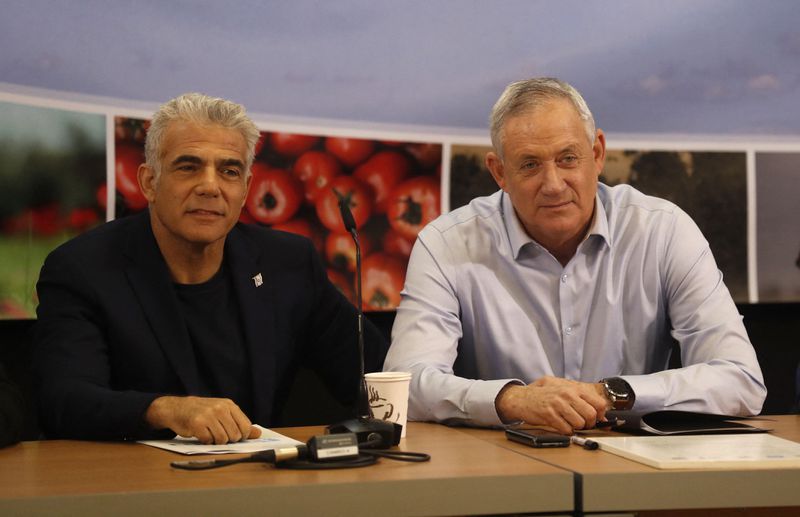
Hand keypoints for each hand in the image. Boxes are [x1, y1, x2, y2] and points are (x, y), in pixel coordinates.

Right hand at [145, 396, 261, 443]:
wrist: (177, 408)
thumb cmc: (203, 412)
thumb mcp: (223, 413)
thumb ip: (240, 424)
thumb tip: (258, 434)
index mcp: (229, 405)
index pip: (245, 427)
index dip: (241, 436)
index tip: (234, 436)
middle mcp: (220, 408)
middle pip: (235, 435)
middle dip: (228, 440)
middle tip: (218, 434)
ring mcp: (209, 415)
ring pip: (222, 439)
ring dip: (216, 441)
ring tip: (210, 434)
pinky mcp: (197, 423)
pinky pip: (208, 441)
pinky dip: (205, 441)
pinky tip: (201, 434)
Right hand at [496, 376, 609, 434]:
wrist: (522, 398)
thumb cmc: (544, 395)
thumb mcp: (563, 390)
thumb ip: (582, 399)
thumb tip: (601, 416)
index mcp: (573, 388)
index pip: (599, 403)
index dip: (600, 414)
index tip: (596, 418)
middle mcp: (567, 395)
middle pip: (591, 415)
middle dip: (589, 423)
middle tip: (582, 423)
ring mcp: (558, 404)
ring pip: (580, 424)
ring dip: (576, 428)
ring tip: (569, 423)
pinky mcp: (549, 415)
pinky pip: (566, 429)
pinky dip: (565, 431)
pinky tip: (559, 425)